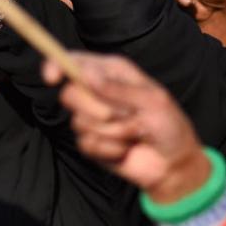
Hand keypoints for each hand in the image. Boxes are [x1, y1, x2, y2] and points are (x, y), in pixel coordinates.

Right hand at [44, 52, 206, 200]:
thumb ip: (119, 89)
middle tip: (123, 116)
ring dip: (113, 131)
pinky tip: (126, 149)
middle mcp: (98, 92)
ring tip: (135, 132)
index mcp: (113, 72)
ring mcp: (92, 119)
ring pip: (80, 122)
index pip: (76, 62)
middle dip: (95, 108)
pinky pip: (87, 144)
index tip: (52, 78)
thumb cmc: (169, 125)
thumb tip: (86, 75)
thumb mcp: (153, 101)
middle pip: (70, 94)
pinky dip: (111, 149)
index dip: (57, 65)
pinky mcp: (91, 143)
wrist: (173, 163)